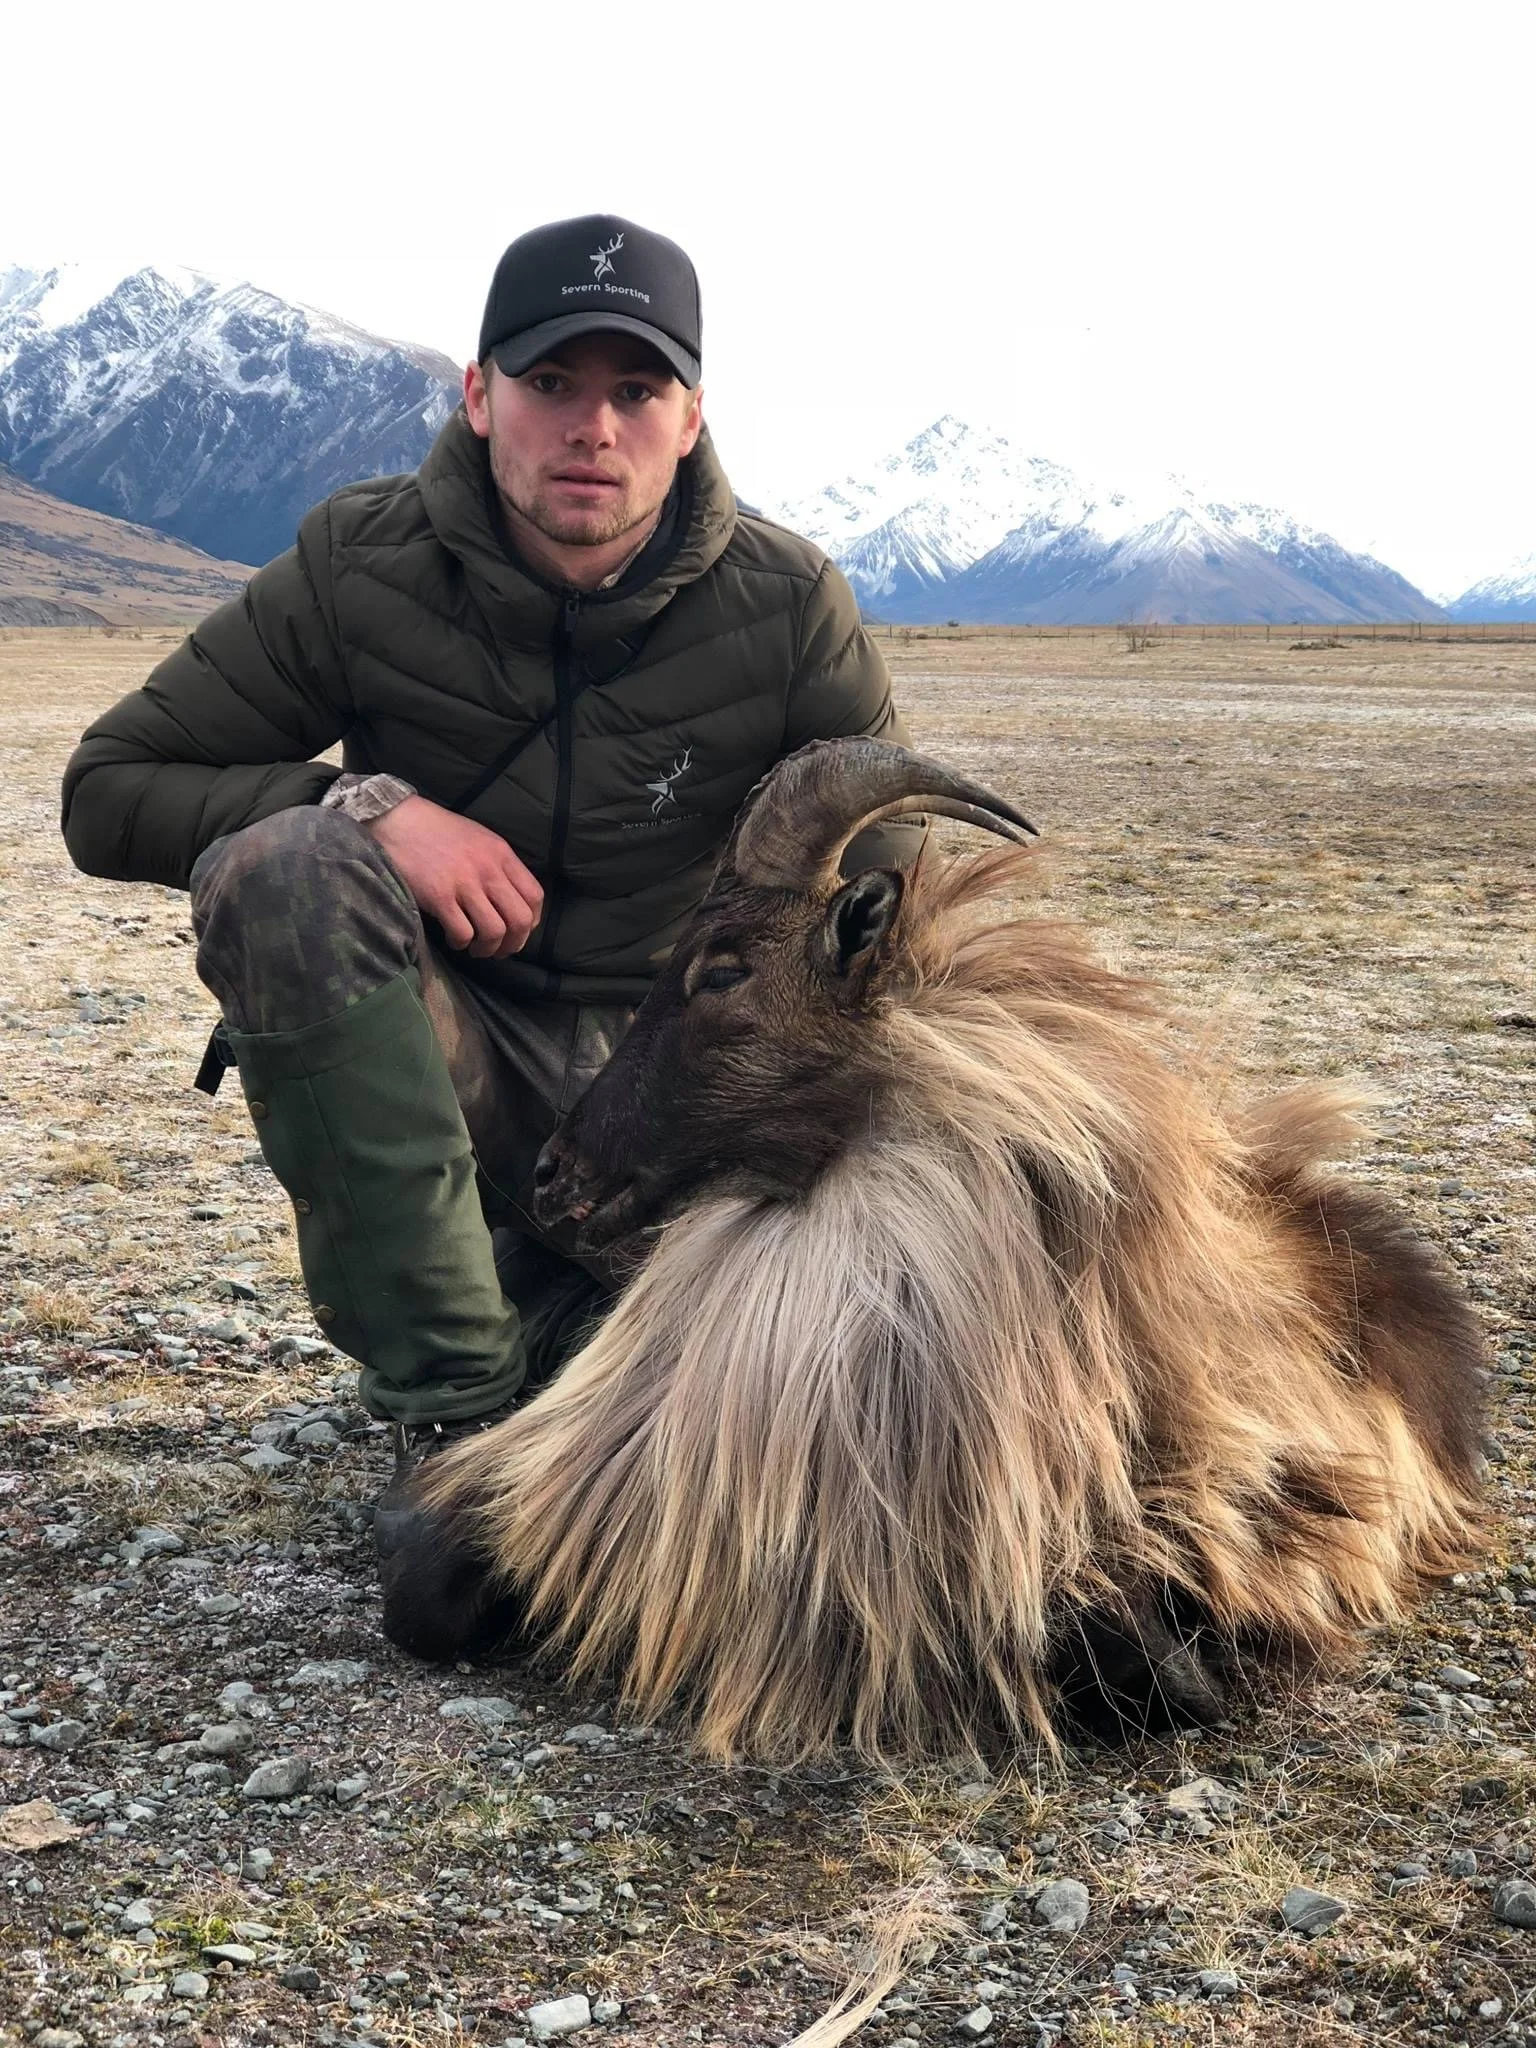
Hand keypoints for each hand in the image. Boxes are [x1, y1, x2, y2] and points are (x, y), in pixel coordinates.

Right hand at [364, 796, 543, 958]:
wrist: (399, 821)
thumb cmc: (438, 832)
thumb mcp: (480, 840)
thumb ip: (499, 866)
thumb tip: (512, 902)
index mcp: (501, 854)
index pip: (535, 896)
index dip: (531, 922)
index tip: (519, 932)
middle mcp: (488, 869)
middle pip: (519, 920)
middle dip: (513, 943)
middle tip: (500, 950)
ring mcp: (464, 883)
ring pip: (494, 931)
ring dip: (488, 948)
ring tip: (476, 948)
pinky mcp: (439, 897)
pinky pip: (463, 933)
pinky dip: (461, 943)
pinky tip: (454, 939)